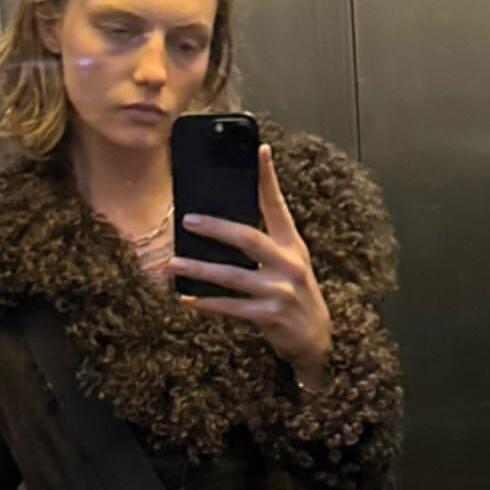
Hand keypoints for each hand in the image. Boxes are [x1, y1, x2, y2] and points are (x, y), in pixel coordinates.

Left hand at [168, 143, 331, 384]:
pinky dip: (207, 303)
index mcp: (293, 245)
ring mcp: (279, 291)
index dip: (269, 178)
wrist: (316, 339)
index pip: (278, 206)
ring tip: (173, 264)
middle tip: (187, 220)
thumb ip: (268, 242)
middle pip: (248, 238)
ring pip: (232, 276)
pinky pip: (231, 307)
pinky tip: (187, 299)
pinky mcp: (269, 316)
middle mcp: (289, 264)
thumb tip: (226, 224)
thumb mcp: (290, 263)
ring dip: (200, 270)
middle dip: (216, 228)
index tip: (261, 150)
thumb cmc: (295, 295)